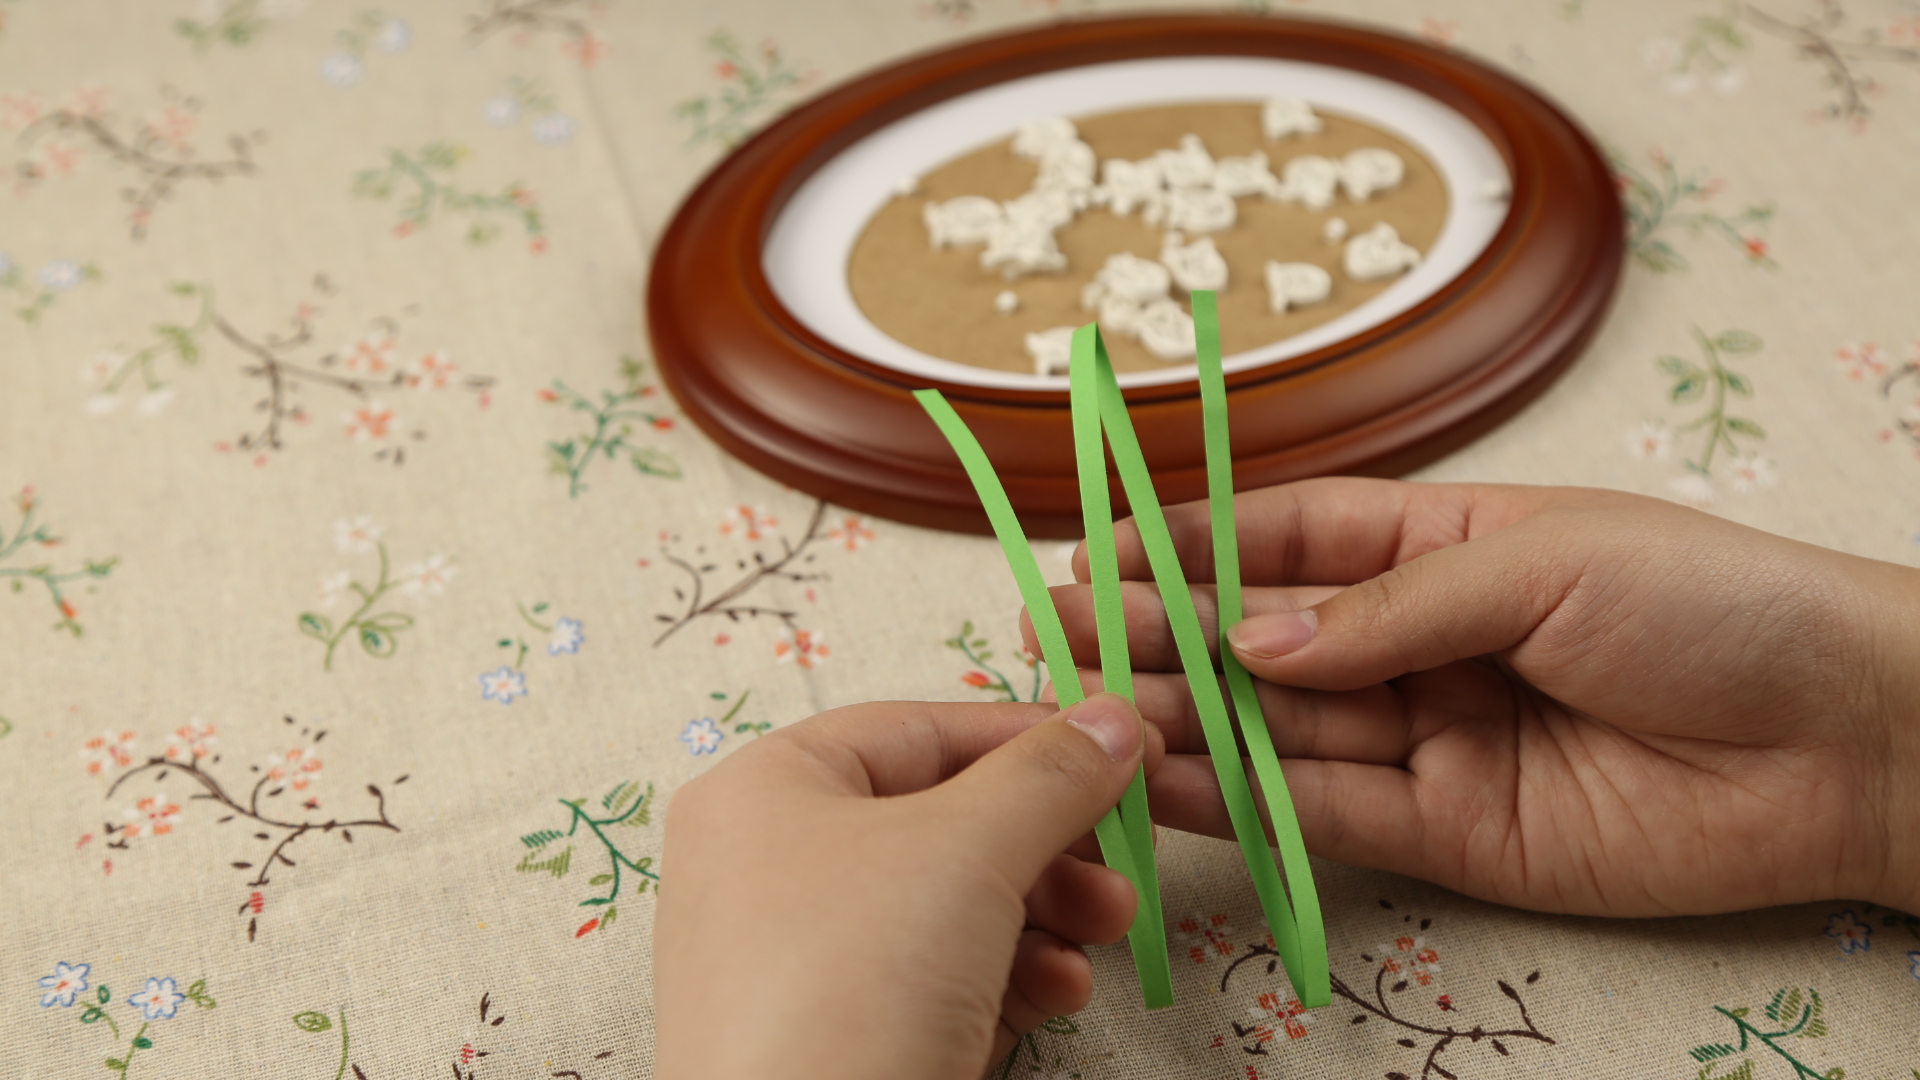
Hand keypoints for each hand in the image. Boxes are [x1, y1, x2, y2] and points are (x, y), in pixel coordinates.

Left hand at [651, 694, 1161, 1079]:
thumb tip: (1113, 717)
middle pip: (945, 821)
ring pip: (953, 907)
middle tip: (1126, 856)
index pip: (917, 730)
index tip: (1121, 746)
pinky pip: (941, 982)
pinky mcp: (843, 1038)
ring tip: (1106, 927)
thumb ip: (1048, 775)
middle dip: (1051, 841)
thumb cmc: (851, 982)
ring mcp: (805, 962)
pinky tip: (1060, 990)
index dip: (1027, 735)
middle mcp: (772, 868)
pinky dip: (1012, 976)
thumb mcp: (966, 849)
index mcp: (767, 792)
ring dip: (1048, 910)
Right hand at [1037, 478, 1919, 916]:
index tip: (1102, 546)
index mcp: (1452, 544)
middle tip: (1058, 633)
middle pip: (1269, 638)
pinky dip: (1244, 801)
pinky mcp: (1449, 834)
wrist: (1844, 742)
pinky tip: (1166, 778)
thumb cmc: (1712, 605)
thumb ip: (1390, 610)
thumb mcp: (1543, 563)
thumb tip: (1250, 639)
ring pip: (1281, 729)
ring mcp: (1432, 739)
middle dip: (1165, 633)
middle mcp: (1426, 641)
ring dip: (1184, 719)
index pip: (1296, 537)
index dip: (1196, 541)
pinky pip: (1324, 814)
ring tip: (1085, 707)